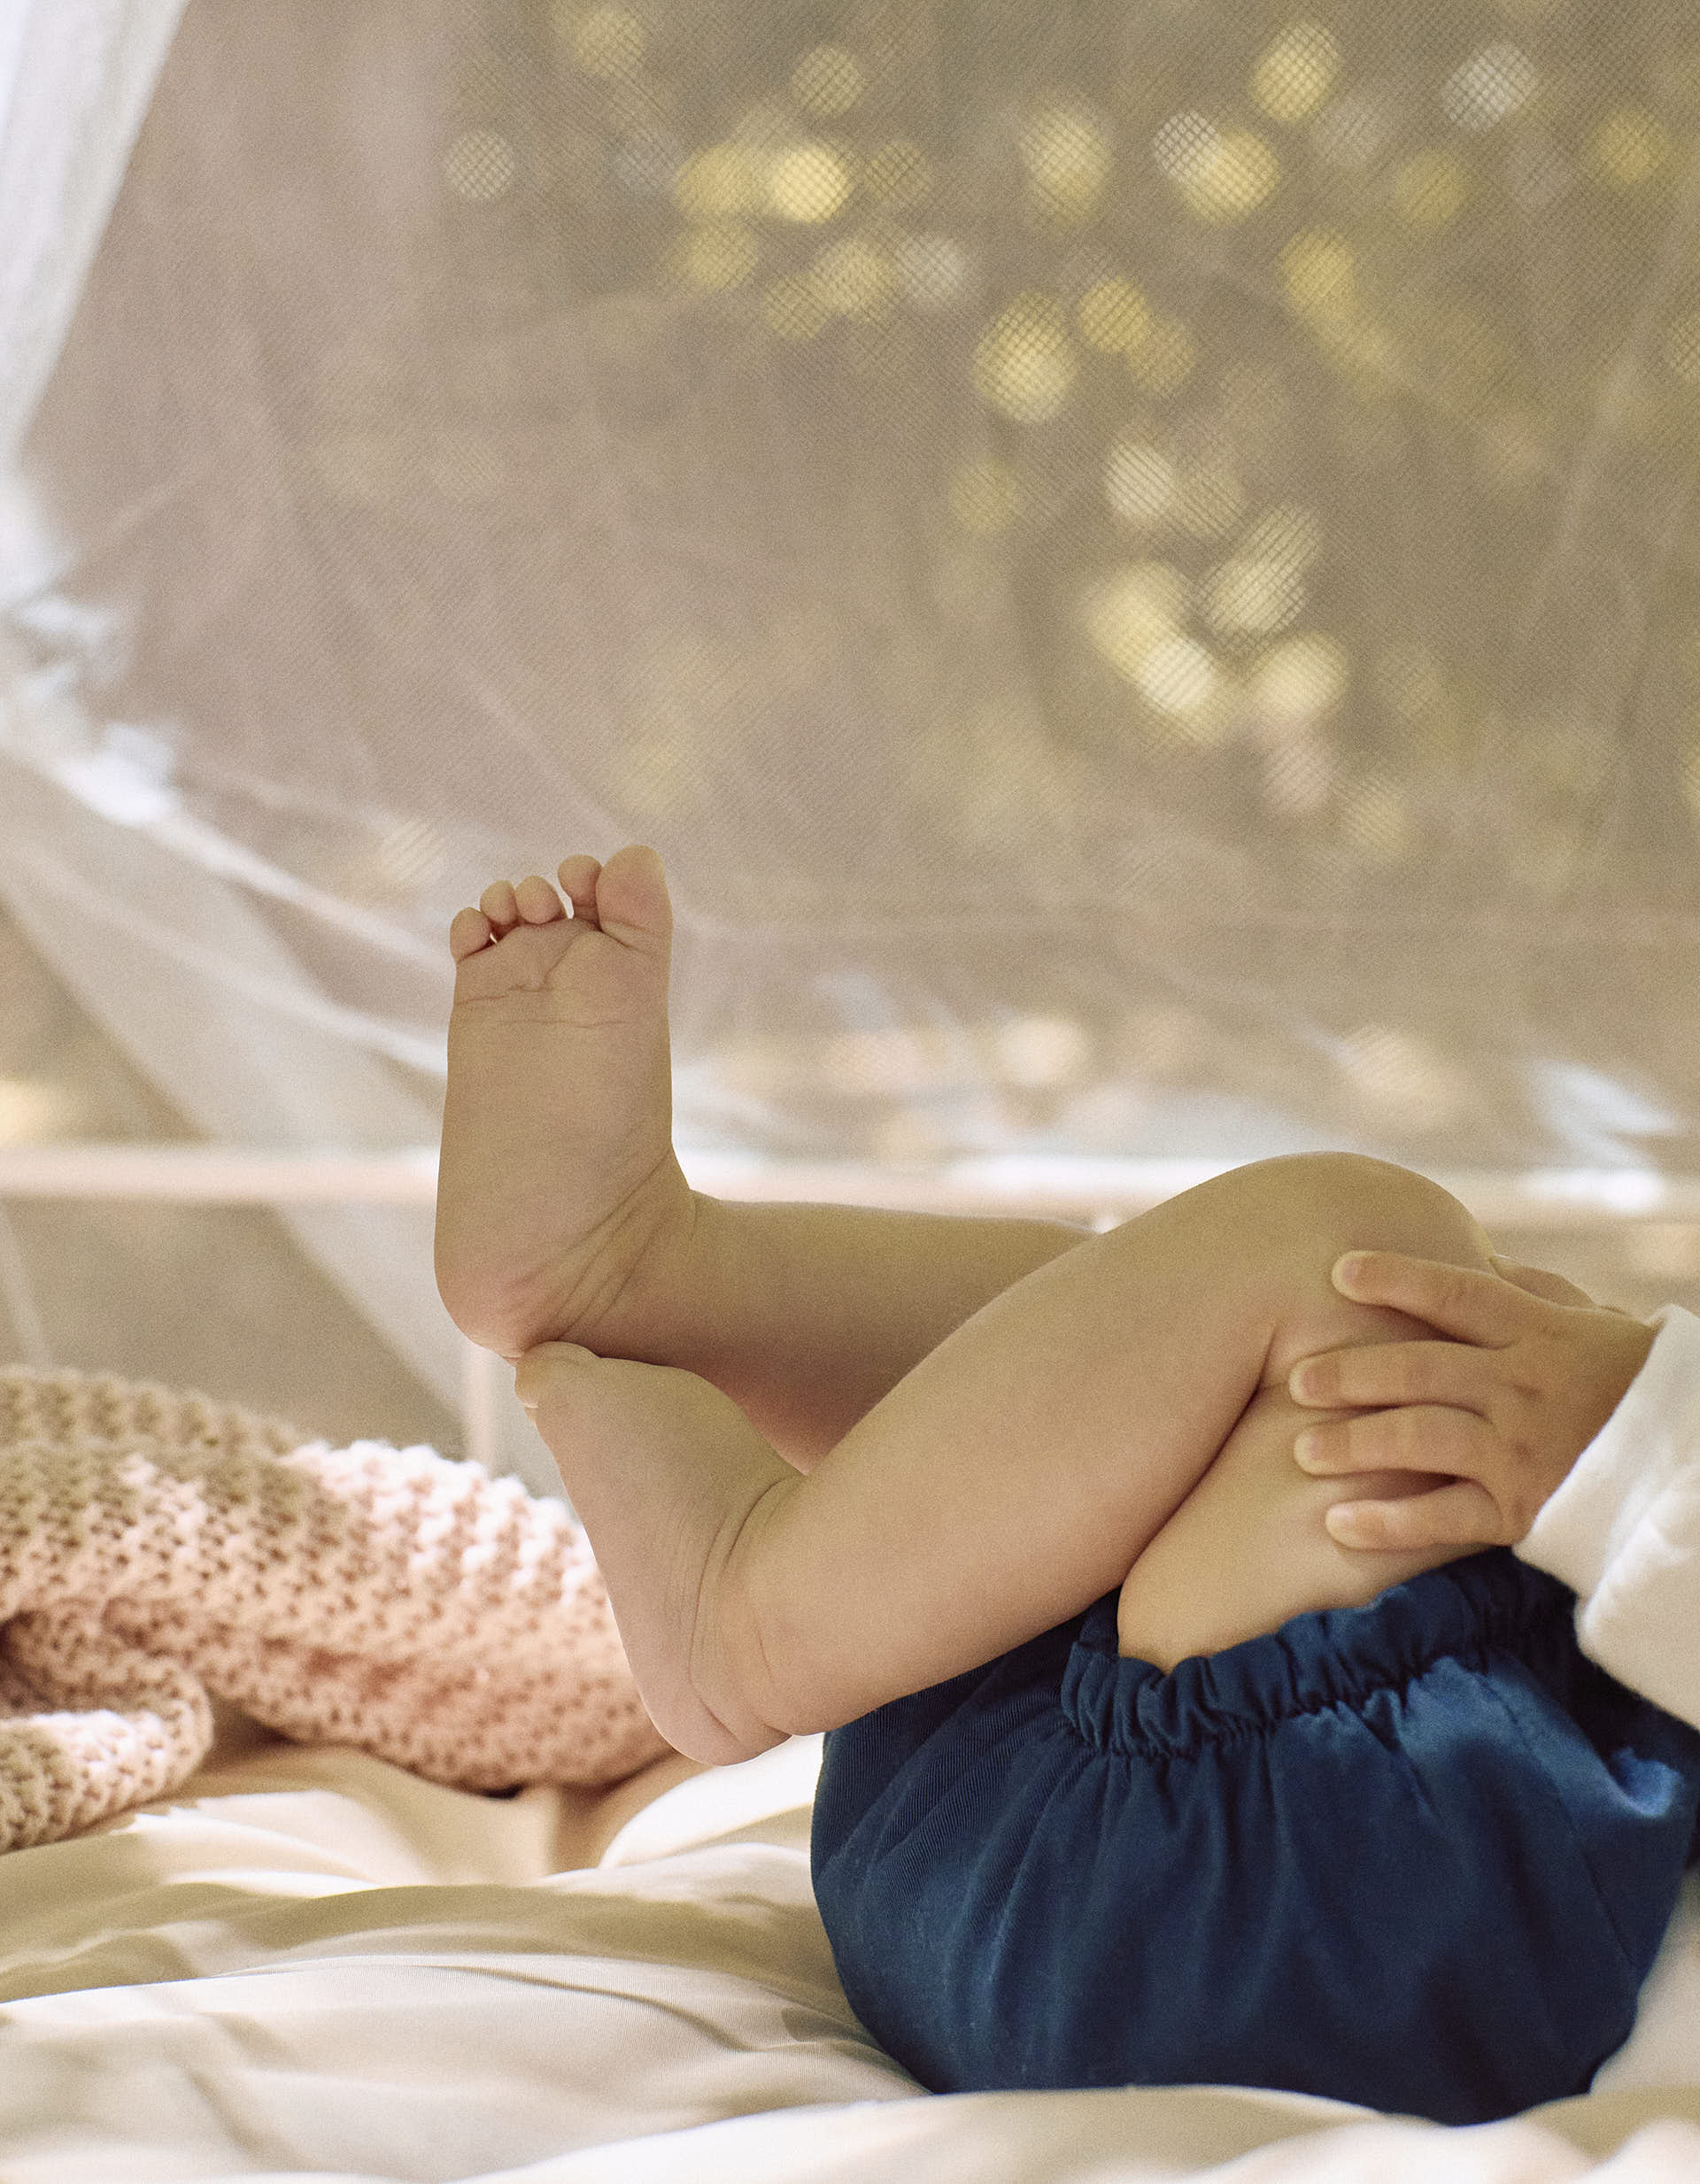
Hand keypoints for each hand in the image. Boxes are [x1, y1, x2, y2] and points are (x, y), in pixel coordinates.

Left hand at [1286, 1251, 1655, 1552]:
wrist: (1688, 1469)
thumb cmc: (1631, 1385)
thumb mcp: (1594, 1325)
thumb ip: (1534, 1292)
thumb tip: (1481, 1256)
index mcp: (1540, 1333)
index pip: (1459, 1296)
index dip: (1398, 1279)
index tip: (1338, 1270)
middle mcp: (1524, 1387)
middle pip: (1421, 1369)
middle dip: (1351, 1372)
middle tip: (1295, 1379)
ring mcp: (1522, 1451)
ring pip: (1421, 1438)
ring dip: (1354, 1443)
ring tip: (1301, 1449)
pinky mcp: (1523, 1512)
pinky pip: (1444, 1518)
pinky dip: (1388, 1523)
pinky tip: (1338, 1523)